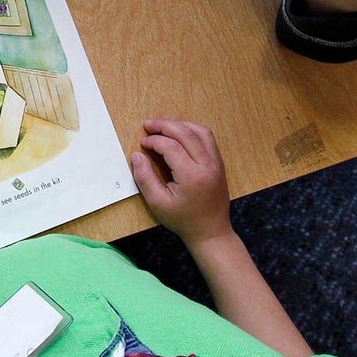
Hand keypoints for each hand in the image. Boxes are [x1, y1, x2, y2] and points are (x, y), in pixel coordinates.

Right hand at [128, 119, 232, 246]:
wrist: (210, 232)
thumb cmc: (183, 220)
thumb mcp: (158, 203)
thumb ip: (145, 178)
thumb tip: (136, 156)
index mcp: (192, 176)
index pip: (171, 146)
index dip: (154, 141)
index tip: (143, 143)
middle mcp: (207, 165)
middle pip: (186, 133)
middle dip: (165, 125)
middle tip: (148, 125)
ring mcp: (216, 163)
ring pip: (200, 131)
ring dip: (180, 125)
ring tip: (164, 126)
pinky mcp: (219, 164)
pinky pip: (208, 138)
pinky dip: (193, 131)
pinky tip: (180, 134)